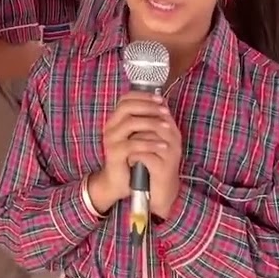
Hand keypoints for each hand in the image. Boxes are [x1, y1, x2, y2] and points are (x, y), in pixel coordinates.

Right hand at [87, 93, 181, 216]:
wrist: (118, 180)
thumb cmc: (131, 157)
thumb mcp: (138, 136)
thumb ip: (145, 121)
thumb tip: (163, 104)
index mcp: (115, 120)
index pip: (126, 99)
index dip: (144, 96)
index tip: (161, 99)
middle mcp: (110, 126)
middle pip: (127, 107)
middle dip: (149, 107)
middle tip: (165, 112)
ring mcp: (111, 139)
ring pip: (130, 123)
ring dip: (151, 123)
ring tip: (168, 128)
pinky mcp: (114, 153)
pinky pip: (133, 144)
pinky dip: (150, 143)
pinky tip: (163, 145)